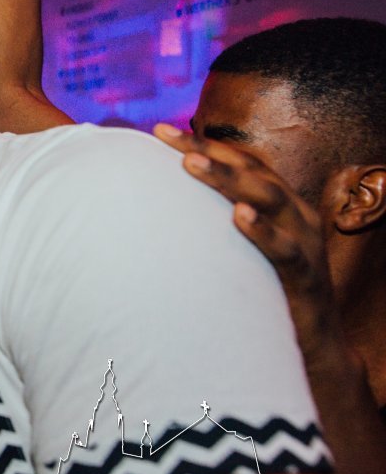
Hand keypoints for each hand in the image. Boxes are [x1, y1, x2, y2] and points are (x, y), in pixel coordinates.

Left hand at [153, 124, 337, 355]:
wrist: (315, 343)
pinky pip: (285, 249)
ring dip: (228, 179)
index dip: (202, 142)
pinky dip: (263, 230)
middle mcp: (294, 213)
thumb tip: (162, 205)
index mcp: (278, 202)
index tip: (159, 130)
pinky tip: (239, 217)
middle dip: (209, 151)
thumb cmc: (269, 288)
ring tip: (192, 163)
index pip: (239, 161)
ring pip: (269, 199)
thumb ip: (214, 222)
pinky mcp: (306, 275)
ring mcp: (304, 241)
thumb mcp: (241, 248)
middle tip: (168, 137)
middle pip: (250, 171)